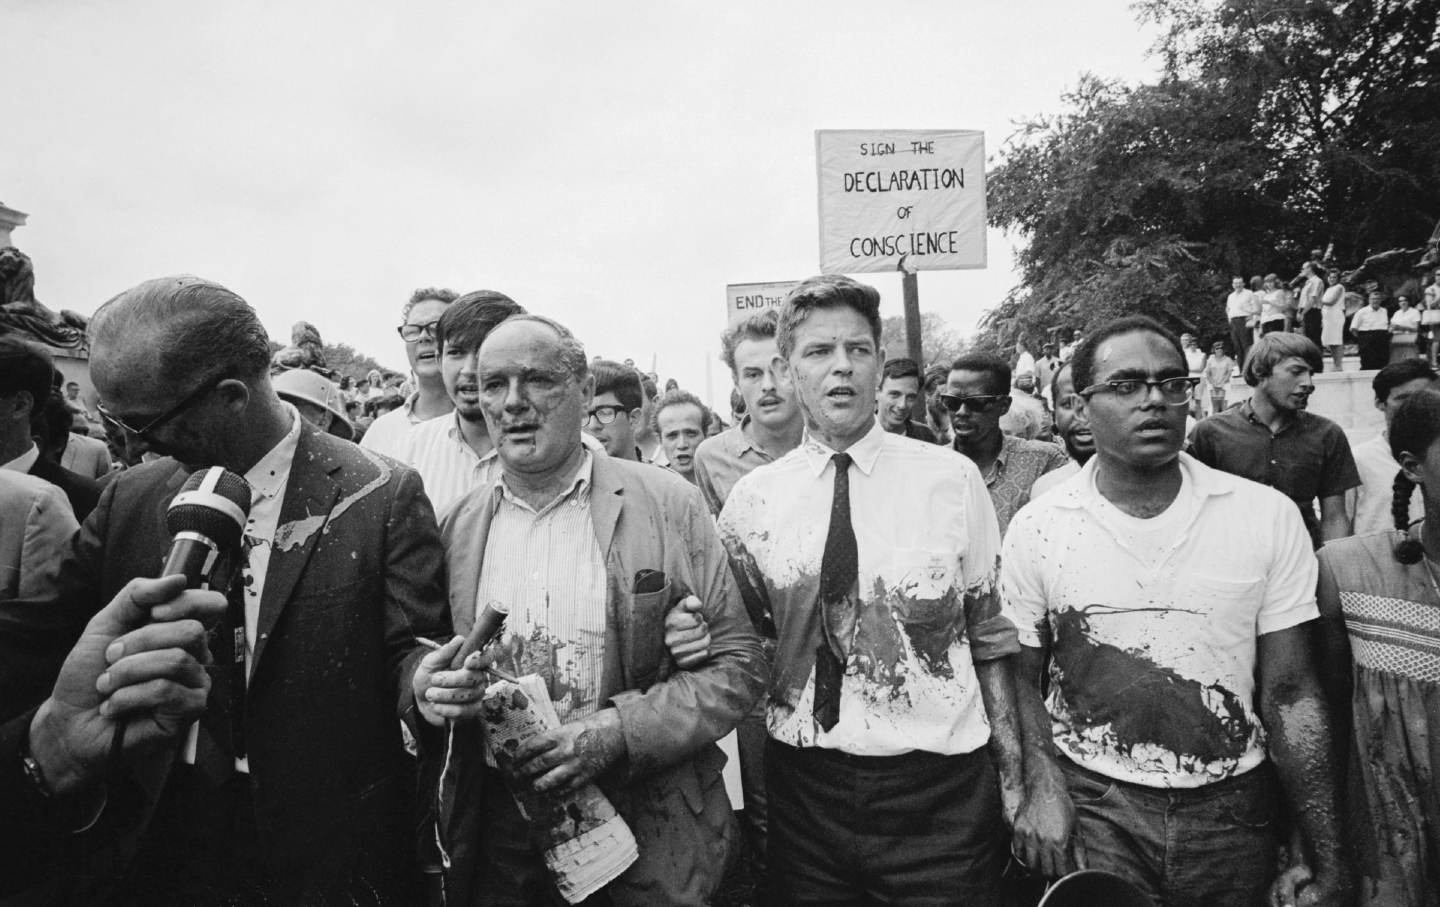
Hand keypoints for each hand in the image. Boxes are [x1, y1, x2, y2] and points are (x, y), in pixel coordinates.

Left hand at [30, 575, 223, 795]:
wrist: (71, 722)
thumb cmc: (89, 677)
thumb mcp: (105, 625)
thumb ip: (137, 595)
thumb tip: (178, 579)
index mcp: (177, 631)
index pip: (209, 606)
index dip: (186, 603)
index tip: (154, 612)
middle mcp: (194, 656)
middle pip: (191, 631)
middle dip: (140, 641)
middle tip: (112, 656)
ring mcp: (195, 684)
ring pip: (177, 660)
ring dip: (129, 671)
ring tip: (107, 685)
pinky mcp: (189, 712)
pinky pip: (167, 691)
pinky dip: (130, 696)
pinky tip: (115, 706)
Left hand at [413, 634, 505, 726]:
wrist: (421, 700)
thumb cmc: (429, 676)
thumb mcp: (430, 662)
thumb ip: (444, 652)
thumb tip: (459, 640)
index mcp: (472, 660)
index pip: (488, 656)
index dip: (481, 659)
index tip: (468, 662)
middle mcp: (480, 676)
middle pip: (476, 677)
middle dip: (452, 679)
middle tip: (434, 679)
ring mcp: (478, 694)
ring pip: (470, 695)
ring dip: (446, 695)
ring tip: (430, 694)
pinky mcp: (472, 711)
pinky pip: (466, 711)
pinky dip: (448, 709)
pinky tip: (436, 706)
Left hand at [510, 709, 626, 795]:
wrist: (619, 733)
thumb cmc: (593, 727)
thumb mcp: (571, 727)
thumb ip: (555, 738)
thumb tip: (535, 750)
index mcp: (561, 734)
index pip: (533, 746)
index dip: (520, 754)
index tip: (514, 759)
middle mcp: (565, 750)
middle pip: (537, 764)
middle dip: (523, 771)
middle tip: (516, 775)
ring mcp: (575, 765)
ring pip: (549, 780)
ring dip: (537, 785)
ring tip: (532, 787)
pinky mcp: (585, 776)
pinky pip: (566, 788)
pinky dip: (556, 792)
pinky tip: (551, 792)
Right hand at [664, 595, 709, 668]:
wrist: (671, 639)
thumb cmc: (680, 620)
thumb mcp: (683, 607)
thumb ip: (690, 602)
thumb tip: (696, 605)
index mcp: (670, 622)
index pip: (697, 618)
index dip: (699, 617)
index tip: (693, 619)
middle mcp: (670, 639)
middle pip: (702, 630)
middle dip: (703, 627)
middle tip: (697, 629)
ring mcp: (675, 652)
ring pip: (705, 643)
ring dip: (706, 638)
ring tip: (699, 637)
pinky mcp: (682, 663)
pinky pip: (704, 654)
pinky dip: (705, 650)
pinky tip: (697, 647)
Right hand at [1011, 760, 1081, 878]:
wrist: (1044, 787)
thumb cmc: (1062, 806)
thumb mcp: (1076, 827)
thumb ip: (1079, 852)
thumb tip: (1083, 870)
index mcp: (1059, 841)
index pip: (1061, 871)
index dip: (1065, 876)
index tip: (1066, 875)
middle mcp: (1043, 840)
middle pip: (1046, 871)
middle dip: (1052, 874)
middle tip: (1055, 870)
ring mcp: (1028, 836)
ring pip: (1031, 865)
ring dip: (1038, 869)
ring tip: (1044, 865)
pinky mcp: (1018, 830)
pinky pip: (1018, 853)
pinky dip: (1024, 858)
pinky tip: (1032, 855)